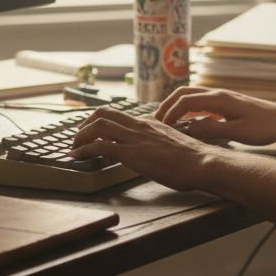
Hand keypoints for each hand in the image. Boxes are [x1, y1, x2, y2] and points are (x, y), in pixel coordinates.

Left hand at [68, 107, 219, 191]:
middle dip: (86, 123)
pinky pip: (99, 145)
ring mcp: (135, 137)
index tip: (95, 132)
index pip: (121, 116)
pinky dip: (83, 149)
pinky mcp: (131, 152)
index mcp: (151, 123)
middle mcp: (140, 125)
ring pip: (98, 125)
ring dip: (81, 136)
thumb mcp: (174, 146)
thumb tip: (156, 155)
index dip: (103, 123)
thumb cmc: (194, 160)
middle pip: (104, 113)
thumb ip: (161, 145)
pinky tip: (77, 157)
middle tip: (79, 137)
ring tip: (74, 147)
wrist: (202, 162)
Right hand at [154, 86, 275, 145]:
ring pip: (192, 96)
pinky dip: (188, 109)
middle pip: (184, 93)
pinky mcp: (227, 103)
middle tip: (155, 121)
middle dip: (167, 105)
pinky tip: (188, 123)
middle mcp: (218, 94)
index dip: (169, 113)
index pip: (185, 101)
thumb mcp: (237, 132)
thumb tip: (189, 129)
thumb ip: (212, 129)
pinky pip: (201, 102)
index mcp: (219, 99)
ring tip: (166, 121)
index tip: (160, 127)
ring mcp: (222, 97)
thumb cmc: (264, 127)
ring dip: (177, 106)